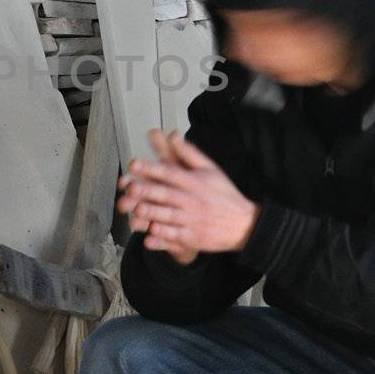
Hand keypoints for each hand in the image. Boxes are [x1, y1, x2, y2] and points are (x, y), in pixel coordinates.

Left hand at [117, 128, 259, 265]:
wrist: (244, 224)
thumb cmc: (224, 194)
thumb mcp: (210, 169)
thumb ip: (189, 153)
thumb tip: (172, 135)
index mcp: (196, 182)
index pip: (171, 173)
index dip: (151, 168)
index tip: (134, 164)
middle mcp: (194, 200)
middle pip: (167, 195)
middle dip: (148, 191)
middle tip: (130, 187)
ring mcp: (194, 220)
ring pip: (168, 217)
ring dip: (151, 214)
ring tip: (134, 210)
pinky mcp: (194, 238)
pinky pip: (175, 238)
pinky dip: (161, 238)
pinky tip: (148, 237)